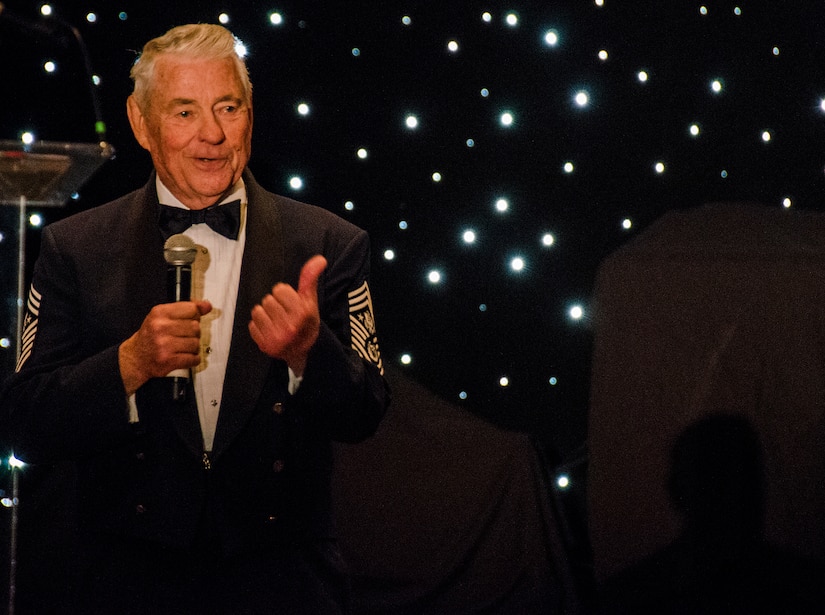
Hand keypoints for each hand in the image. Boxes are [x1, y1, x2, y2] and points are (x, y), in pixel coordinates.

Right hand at [119, 300, 211, 395]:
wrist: (136, 358)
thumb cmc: (151, 336)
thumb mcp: (163, 316)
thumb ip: (186, 309)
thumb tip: (207, 305)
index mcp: (159, 313)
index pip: (192, 309)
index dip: (194, 316)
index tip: (188, 321)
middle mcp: (160, 327)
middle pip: (196, 327)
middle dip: (193, 333)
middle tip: (183, 336)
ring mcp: (164, 344)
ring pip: (196, 343)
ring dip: (193, 347)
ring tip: (182, 347)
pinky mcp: (168, 360)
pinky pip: (193, 358)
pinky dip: (193, 359)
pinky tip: (184, 356)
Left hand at [249, 255, 326, 375]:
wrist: (304, 351)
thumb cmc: (306, 322)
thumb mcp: (310, 300)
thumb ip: (310, 278)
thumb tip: (320, 259)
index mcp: (302, 313)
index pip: (279, 290)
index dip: (285, 295)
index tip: (291, 304)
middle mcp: (290, 326)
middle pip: (268, 300)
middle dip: (275, 305)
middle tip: (284, 314)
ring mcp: (277, 338)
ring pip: (257, 311)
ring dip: (265, 314)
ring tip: (276, 321)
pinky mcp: (265, 345)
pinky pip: (252, 325)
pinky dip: (259, 326)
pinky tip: (270, 330)